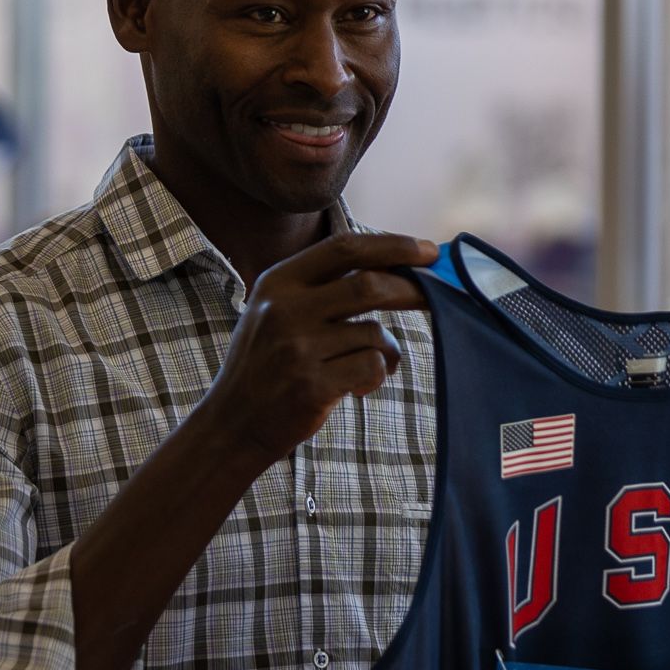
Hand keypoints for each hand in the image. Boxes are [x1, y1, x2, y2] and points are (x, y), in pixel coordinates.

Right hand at [200, 231, 438, 468]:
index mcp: (277, 282)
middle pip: (369, 285)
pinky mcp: (312, 385)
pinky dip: (378, 375)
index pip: (344, 248)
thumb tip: (395, 266)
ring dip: (387, 350)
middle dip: (412, 290)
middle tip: (436, 297)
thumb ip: (322, 288)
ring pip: (375, 333)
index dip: (392, 245)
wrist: (233, 424)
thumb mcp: (277, 311)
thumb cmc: (268, 364)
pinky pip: (373, 367)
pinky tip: (359, 387)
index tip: (427, 250)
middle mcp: (284, 310)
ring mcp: (297, 348)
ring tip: (372, 365)